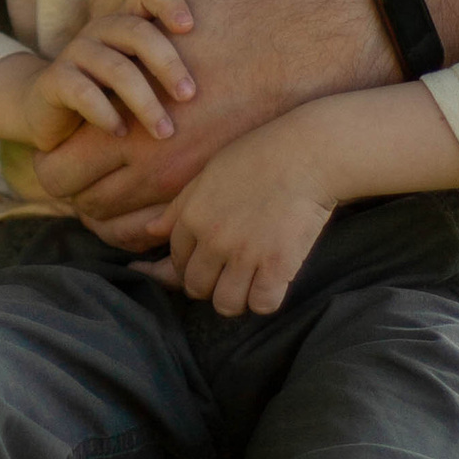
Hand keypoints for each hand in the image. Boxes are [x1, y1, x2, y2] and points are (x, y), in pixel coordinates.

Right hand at [24, 0, 196, 147]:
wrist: (51, 113)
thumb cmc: (115, 96)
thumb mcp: (150, 79)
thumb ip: (183, 68)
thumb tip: (247, 74)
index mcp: (127, 23)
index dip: (168, 2)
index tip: (192, 27)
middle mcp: (101, 31)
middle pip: (136, 31)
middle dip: (168, 64)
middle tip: (191, 96)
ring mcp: (76, 54)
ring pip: (114, 66)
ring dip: (144, 100)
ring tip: (165, 132)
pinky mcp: (53, 82)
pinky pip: (80, 90)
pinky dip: (104, 112)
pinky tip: (121, 133)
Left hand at [29, 0, 458, 247]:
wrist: (333, 28)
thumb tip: (87, 25)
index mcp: (128, 118)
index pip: (56, 172)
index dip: (52, 156)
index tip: (63, 138)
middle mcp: (158, 164)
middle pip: (85, 206)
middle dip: (78, 186)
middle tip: (86, 160)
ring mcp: (198, 183)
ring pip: (128, 228)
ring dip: (115, 208)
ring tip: (119, 179)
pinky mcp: (233, 185)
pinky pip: (173, 231)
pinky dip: (155, 221)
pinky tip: (158, 191)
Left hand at [132, 112, 338, 315]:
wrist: (306, 153)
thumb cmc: (259, 156)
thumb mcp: (209, 173)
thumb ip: (179, 206)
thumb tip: (151, 230)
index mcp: (193, 216)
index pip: (177, 260)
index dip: (189, 265)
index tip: (207, 262)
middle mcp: (213, 239)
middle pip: (196, 287)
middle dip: (209, 285)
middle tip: (227, 275)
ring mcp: (245, 254)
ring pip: (226, 304)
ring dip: (235, 299)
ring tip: (247, 285)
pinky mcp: (278, 266)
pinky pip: (262, 305)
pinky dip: (265, 300)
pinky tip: (271, 284)